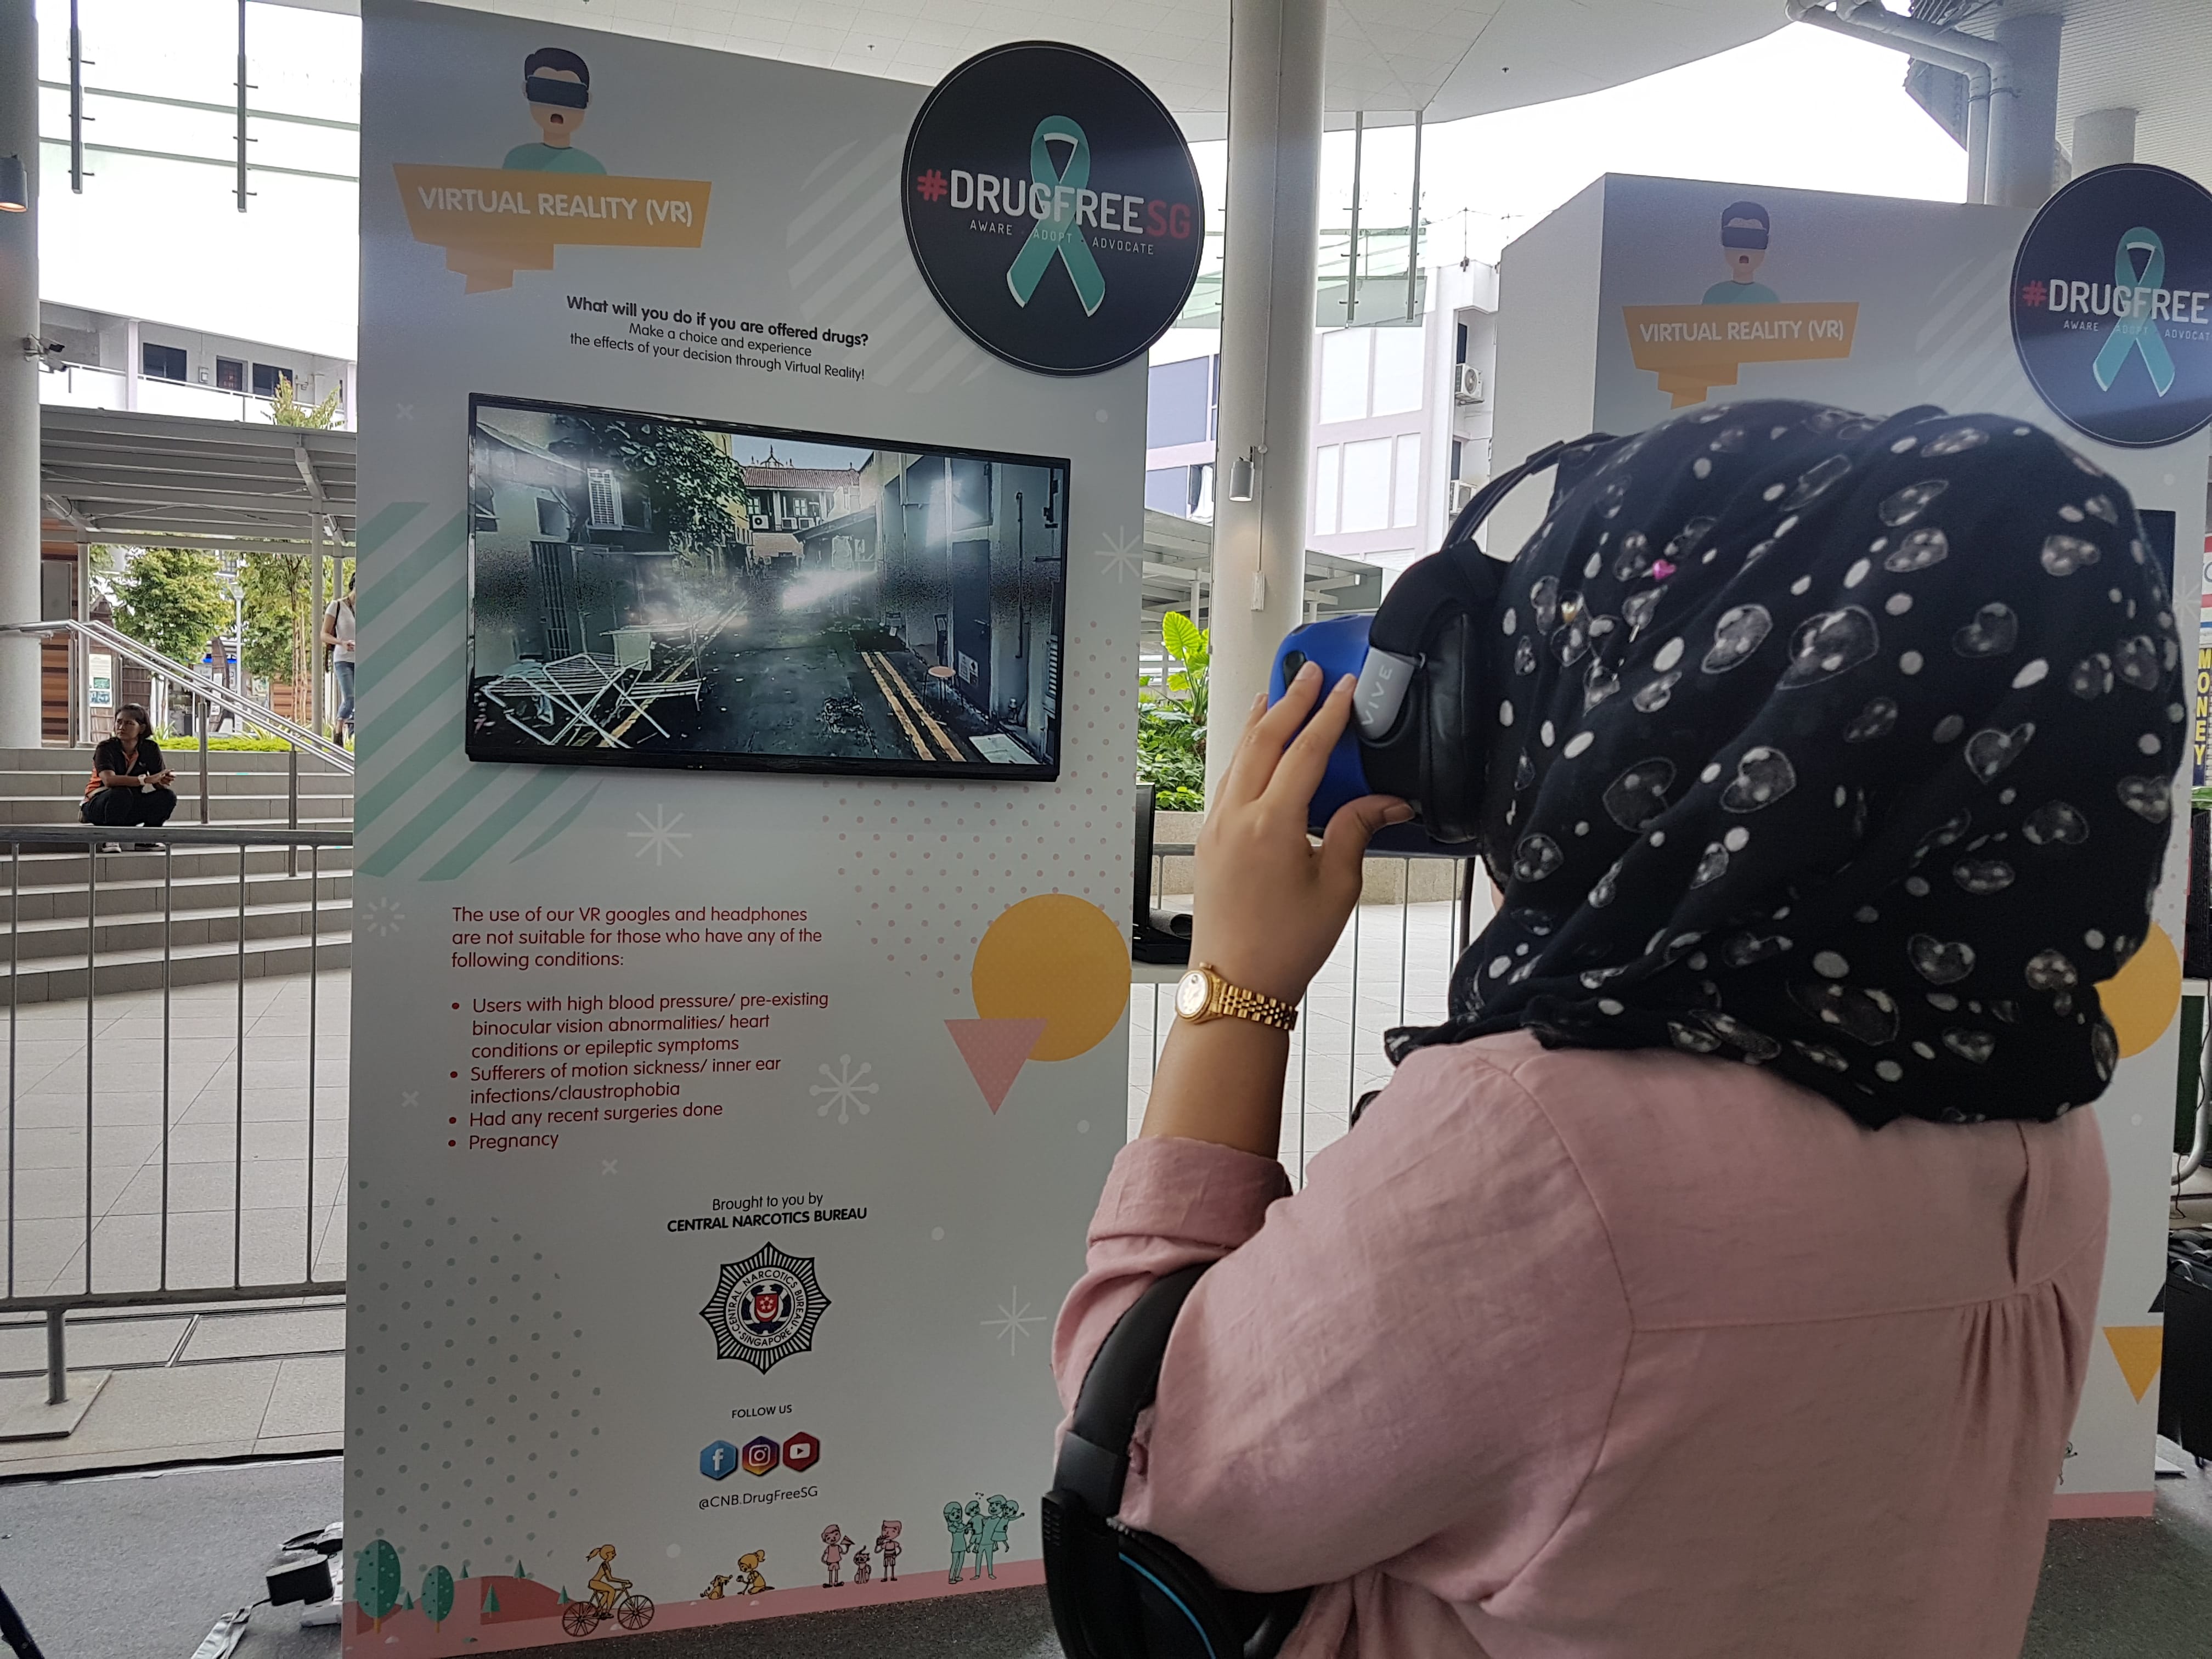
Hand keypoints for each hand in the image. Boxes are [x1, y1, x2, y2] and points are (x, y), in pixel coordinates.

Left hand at [1190, 662, 1411, 1005]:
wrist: (1237, 984)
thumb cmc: (1285, 945)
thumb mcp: (1337, 887)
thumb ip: (1356, 831)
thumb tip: (1386, 802)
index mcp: (1271, 824)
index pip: (1305, 752)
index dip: (1328, 715)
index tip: (1343, 687)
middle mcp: (1236, 818)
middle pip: (1263, 740)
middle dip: (1289, 701)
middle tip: (1310, 672)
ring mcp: (1216, 828)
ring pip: (1238, 757)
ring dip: (1261, 723)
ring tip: (1278, 696)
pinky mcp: (1209, 841)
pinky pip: (1227, 782)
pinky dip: (1244, 754)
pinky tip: (1255, 749)